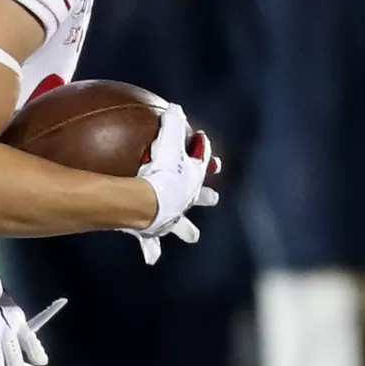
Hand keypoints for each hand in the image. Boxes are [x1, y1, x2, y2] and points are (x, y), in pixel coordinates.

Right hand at [131, 102, 218, 264]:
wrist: (149, 204)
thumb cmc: (160, 172)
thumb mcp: (168, 140)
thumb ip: (172, 122)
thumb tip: (175, 106)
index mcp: (190, 180)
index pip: (203, 164)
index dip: (207, 156)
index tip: (210, 151)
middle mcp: (184, 201)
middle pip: (200, 198)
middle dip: (207, 197)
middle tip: (215, 199)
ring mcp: (169, 218)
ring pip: (181, 226)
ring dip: (187, 230)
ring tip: (193, 236)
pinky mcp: (151, 232)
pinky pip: (150, 243)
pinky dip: (151, 250)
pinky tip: (152, 259)